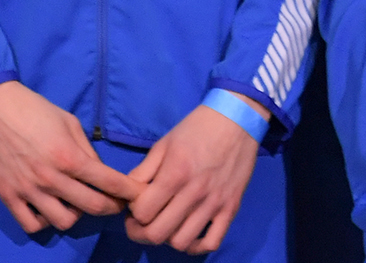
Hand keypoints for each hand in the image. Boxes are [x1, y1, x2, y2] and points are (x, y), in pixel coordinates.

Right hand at [0, 81, 135, 234]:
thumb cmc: (34, 109)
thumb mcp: (69, 122)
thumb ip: (86, 149)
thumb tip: (98, 171)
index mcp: (69, 156)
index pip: (108, 182)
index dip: (128, 192)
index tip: (136, 195)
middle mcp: (51, 178)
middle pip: (92, 207)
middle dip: (111, 207)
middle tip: (114, 203)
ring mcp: (28, 190)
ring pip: (64, 222)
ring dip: (76, 214)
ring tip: (75, 202)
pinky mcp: (8, 196)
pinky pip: (32, 224)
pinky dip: (45, 221)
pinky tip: (48, 209)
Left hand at [123, 95, 263, 252]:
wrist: (237, 119)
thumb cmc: (197, 128)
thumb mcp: (164, 143)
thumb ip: (143, 170)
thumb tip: (127, 194)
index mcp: (175, 173)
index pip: (142, 212)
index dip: (132, 212)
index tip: (135, 205)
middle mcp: (194, 193)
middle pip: (157, 234)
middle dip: (141, 232)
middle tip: (141, 223)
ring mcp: (214, 203)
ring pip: (181, 242)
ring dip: (167, 238)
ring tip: (166, 224)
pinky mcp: (231, 208)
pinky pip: (211, 242)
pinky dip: (196, 246)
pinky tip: (188, 234)